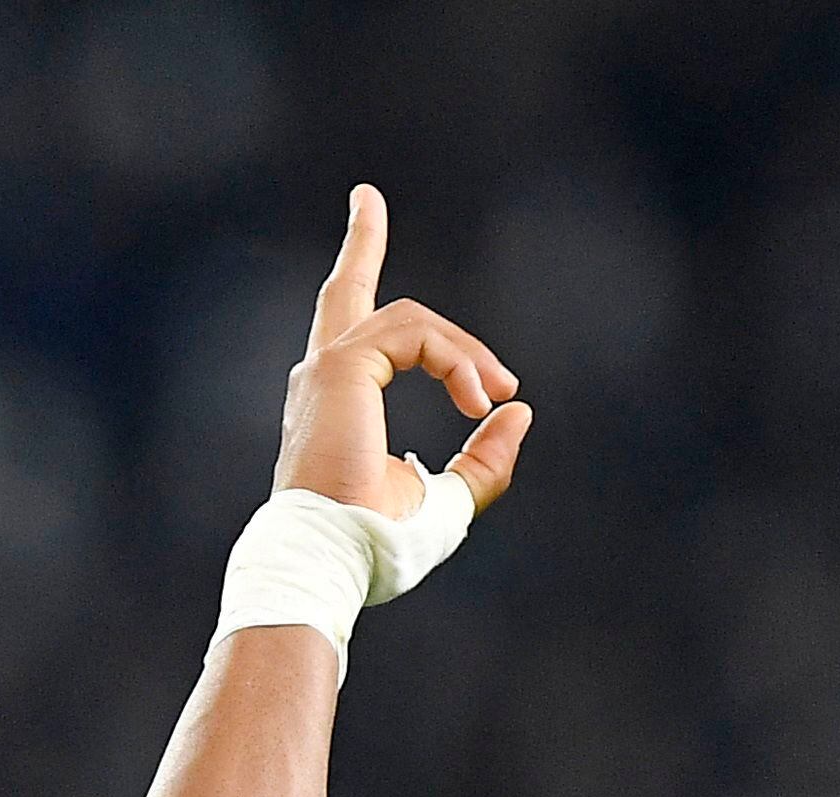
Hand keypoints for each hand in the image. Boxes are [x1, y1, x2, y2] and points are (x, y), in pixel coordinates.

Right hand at [276, 185, 532, 518]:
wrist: (332, 557)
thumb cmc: (374, 545)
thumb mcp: (446, 502)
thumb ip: (483, 460)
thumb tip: (517, 410)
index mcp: (337, 406)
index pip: (358, 340)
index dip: (394, 320)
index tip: (432, 332)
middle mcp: (322, 379)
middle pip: (346, 290)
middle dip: (360, 239)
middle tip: (365, 195)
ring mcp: (326, 368)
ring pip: (415, 321)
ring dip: (467, 355)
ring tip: (494, 395)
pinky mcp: (341, 366)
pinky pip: (417, 334)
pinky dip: (457, 361)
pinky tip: (475, 399)